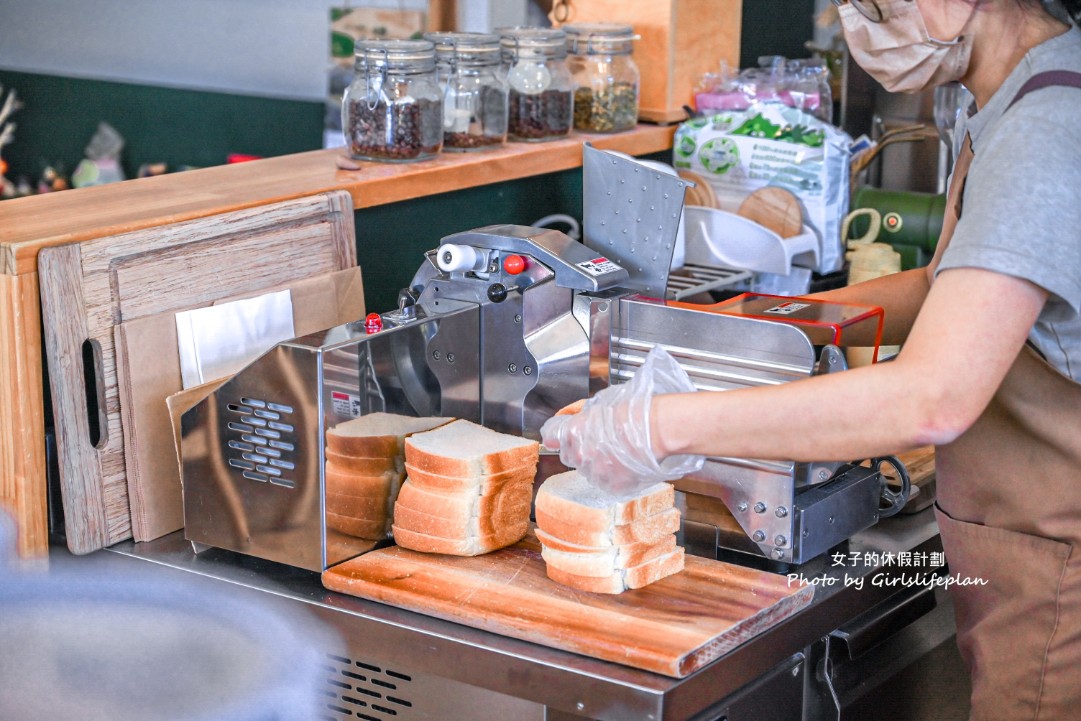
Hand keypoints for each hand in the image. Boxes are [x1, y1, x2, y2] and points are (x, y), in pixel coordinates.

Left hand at [540, 346, 704, 497]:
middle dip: (582, 448)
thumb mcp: (600, 403)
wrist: (661, 428)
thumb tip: (557, 425)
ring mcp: (597, 474)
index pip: (552, 437)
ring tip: (620, 451)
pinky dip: (614, 475)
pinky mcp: (614, 486)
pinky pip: (607, 482)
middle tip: (603, 440)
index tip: (566, 434)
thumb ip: (576, 415)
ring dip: (598, 463)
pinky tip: (627, 462)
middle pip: (571, 456)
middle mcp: (581, 455)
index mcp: (574, 432)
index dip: (562, 434)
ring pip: (589, 471)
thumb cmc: (636, 410)